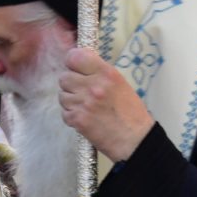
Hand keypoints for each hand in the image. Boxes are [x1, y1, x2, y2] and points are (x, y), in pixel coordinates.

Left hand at [58, 47, 153, 161]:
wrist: (134, 140)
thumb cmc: (131, 112)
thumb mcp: (120, 83)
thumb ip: (99, 72)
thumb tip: (79, 64)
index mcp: (106, 74)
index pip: (75, 57)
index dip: (72, 62)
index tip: (75, 67)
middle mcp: (93, 86)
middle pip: (64, 77)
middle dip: (71, 84)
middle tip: (82, 92)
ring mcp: (83, 103)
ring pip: (62, 95)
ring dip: (70, 100)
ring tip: (86, 107)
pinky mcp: (77, 119)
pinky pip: (64, 112)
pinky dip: (72, 116)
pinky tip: (85, 118)